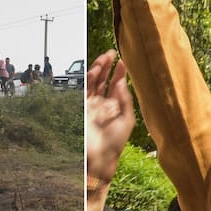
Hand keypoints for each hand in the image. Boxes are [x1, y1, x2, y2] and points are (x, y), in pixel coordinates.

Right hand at [87, 50, 134, 185]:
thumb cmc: (114, 144)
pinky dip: (89, 78)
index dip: (119, 74)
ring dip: (99, 68)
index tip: (123, 62)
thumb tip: (121, 82)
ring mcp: (91, 105)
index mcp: (113, 108)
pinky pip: (85, 88)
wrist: (99, 156)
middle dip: (107, 67)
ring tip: (106, 57)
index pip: (116, 86)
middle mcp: (102, 105)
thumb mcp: (127, 120)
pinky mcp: (82, 106)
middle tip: (112, 53)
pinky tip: (97, 69)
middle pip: (104, 81)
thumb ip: (125, 101)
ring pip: (93, 82)